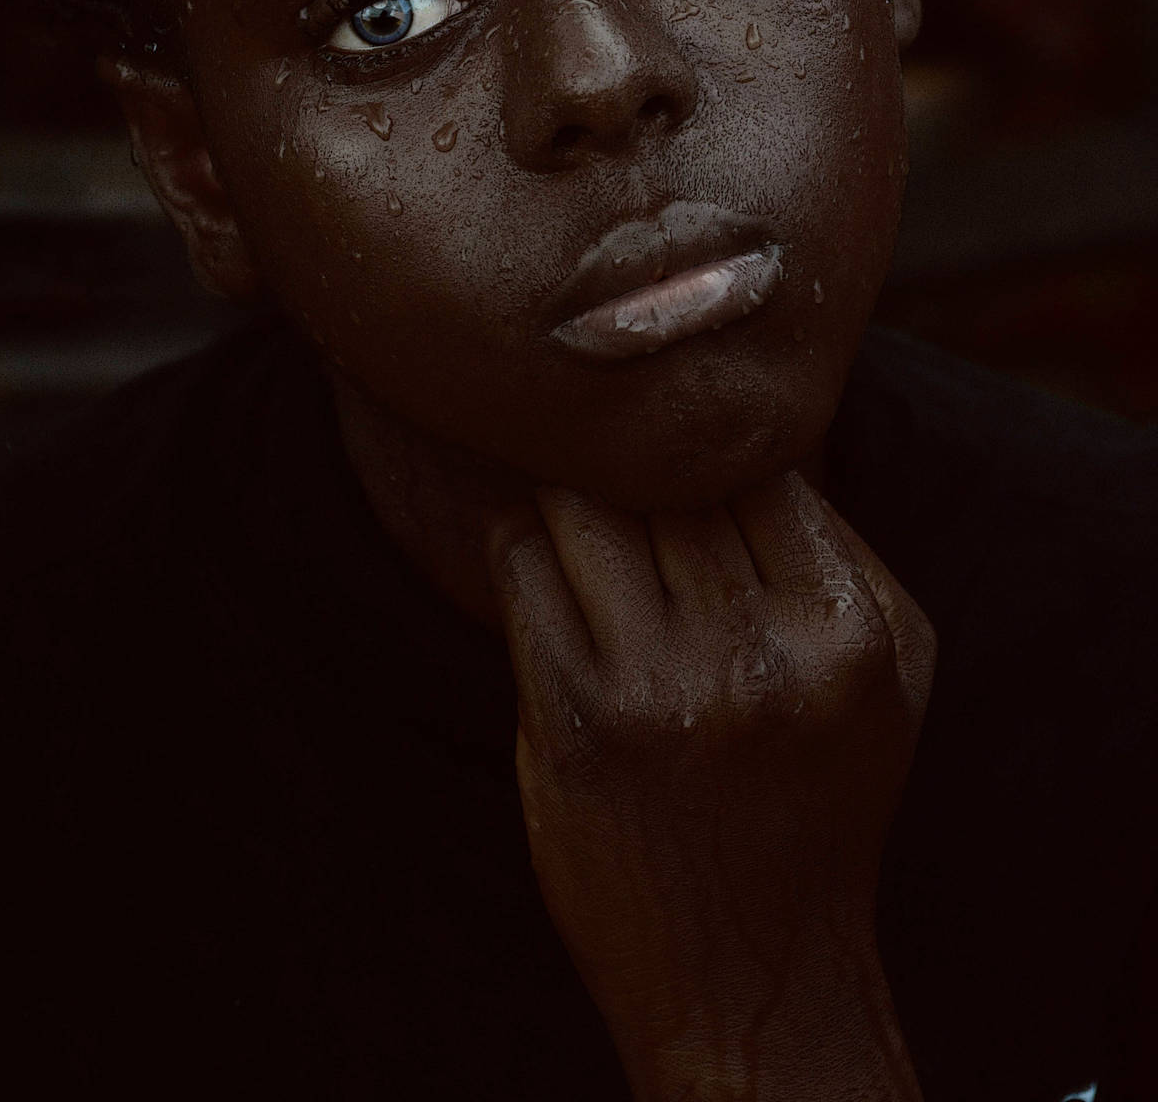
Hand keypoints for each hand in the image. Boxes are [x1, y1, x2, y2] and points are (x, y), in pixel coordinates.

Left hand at [483, 470, 934, 1099]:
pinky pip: (521, 564)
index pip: (760, 468)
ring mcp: (661, 691)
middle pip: (667, 480)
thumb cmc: (820, 798)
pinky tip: (545, 567)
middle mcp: (759, 659)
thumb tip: (746, 429)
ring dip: (572, 500)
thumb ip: (841, 546)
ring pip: (583, 504)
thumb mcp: (885, 675)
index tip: (681, 462)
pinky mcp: (571, 720)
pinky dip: (524, 546)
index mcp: (849, 636)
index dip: (712, 454)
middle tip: (614, 474)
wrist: (752, 976)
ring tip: (580, 517)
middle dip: (636, 473)